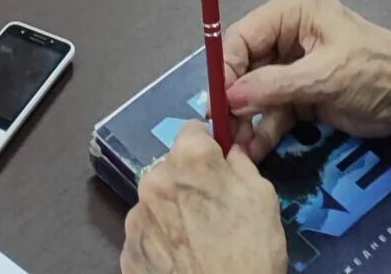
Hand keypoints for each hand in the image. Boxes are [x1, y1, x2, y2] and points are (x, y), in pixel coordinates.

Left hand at [122, 121, 285, 273]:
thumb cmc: (251, 251)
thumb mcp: (262, 197)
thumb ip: (240, 164)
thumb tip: (230, 153)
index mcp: (188, 159)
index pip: (193, 130)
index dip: (209, 147)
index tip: (220, 166)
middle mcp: (153, 181)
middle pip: (170, 168)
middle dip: (188, 181)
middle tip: (211, 210)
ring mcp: (136, 221)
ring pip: (156, 203)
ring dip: (172, 212)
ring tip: (196, 241)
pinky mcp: (128, 255)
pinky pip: (146, 236)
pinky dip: (160, 243)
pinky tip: (181, 261)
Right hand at [225, 0, 390, 163]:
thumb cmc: (373, 71)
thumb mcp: (323, 77)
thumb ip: (274, 86)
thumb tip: (229, 97)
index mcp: (293, 8)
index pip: (243, 34)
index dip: (226, 68)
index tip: (216, 104)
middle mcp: (288, 30)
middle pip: (246, 64)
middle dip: (235, 100)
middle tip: (222, 134)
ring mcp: (293, 62)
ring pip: (256, 91)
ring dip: (247, 120)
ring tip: (236, 150)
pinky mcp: (300, 90)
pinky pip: (273, 109)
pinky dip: (264, 129)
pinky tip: (254, 151)